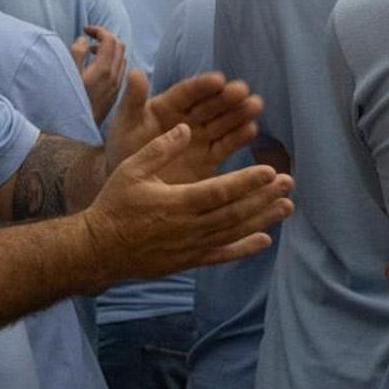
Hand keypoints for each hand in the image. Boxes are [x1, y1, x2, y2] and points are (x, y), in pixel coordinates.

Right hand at [70, 26, 124, 125]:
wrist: (74, 134)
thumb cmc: (66, 104)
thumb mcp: (67, 75)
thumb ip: (76, 53)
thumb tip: (83, 40)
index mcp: (103, 70)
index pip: (110, 39)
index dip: (98, 30)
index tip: (85, 29)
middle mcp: (114, 78)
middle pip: (119, 46)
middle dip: (105, 37)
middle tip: (88, 38)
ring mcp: (116, 87)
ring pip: (121, 58)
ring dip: (109, 49)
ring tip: (91, 51)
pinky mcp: (114, 95)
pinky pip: (119, 71)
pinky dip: (111, 61)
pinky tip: (96, 68)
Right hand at [82, 122, 292, 281]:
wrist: (99, 249)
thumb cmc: (114, 205)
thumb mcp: (131, 170)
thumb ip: (159, 149)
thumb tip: (186, 127)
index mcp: (176, 202)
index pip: (219, 191)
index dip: (246, 182)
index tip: (270, 171)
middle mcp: (188, 227)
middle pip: (234, 212)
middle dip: (263, 198)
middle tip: (288, 183)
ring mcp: (190, 247)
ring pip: (233, 232)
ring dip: (262, 220)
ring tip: (286, 207)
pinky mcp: (188, 261)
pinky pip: (221, 255)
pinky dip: (243, 249)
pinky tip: (264, 241)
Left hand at [105, 70, 261, 183]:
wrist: (129, 185)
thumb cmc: (122, 149)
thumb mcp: (125, 124)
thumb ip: (132, 101)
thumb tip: (135, 72)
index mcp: (167, 106)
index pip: (188, 92)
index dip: (202, 86)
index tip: (218, 79)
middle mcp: (188, 118)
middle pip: (210, 104)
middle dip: (227, 97)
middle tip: (243, 91)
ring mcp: (200, 137)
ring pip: (223, 122)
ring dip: (239, 113)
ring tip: (255, 105)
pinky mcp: (209, 158)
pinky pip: (226, 145)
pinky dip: (238, 137)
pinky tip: (251, 129)